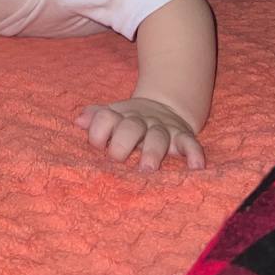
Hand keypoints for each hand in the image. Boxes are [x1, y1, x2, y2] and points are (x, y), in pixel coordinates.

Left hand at [75, 97, 205, 170]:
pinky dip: (194, 154)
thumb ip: (96, 117)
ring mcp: (162, 128)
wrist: (165, 106)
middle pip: (131, 127)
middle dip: (123, 142)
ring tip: (148, 168)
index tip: (97, 145)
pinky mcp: (182, 136)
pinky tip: (196, 167)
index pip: (105, 117)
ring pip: (158, 137)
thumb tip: (78, 121)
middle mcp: (141, 121)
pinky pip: (190, 143)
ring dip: (152, 152)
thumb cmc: (130, 120)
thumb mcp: (113, 115)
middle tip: (117, 158)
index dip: (99, 131)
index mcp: (120, 116)